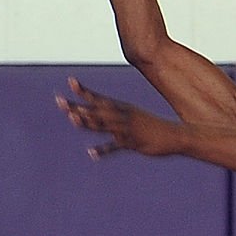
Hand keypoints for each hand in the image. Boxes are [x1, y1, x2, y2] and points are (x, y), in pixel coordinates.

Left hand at [56, 77, 179, 159]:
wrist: (175, 135)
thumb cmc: (152, 127)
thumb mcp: (134, 118)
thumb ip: (115, 118)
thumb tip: (102, 118)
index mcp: (122, 109)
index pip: (99, 98)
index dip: (84, 91)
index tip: (69, 81)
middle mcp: (122, 116)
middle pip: (95, 110)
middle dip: (77, 106)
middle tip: (59, 101)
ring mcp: (127, 129)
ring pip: (104, 124)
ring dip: (88, 122)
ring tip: (72, 119)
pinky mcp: (132, 143)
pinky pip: (116, 146)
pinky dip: (104, 150)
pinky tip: (91, 153)